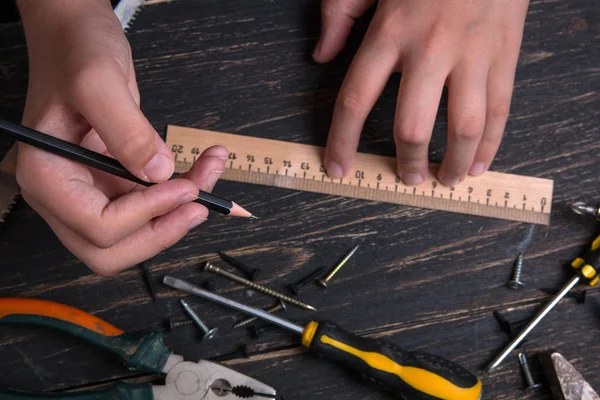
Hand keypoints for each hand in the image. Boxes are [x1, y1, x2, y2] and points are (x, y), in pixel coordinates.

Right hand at [15, 0, 224, 274]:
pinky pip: (151, 206)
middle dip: (162, 232)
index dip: (146, 215)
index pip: (96, 227)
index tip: (183, 188)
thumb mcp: (99, 83)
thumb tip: (158, 174)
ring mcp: (91, 191)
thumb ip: (127, 132)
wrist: (77, 37)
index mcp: (47, 176)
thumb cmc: (75, 51)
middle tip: (199, 204)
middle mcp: (64, 194)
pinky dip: (181, 194)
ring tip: (210, 173)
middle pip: (112, 249)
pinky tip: (204, 166)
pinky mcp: (115, 183)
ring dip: (179, 214)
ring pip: (138, 233)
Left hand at [314, 0, 528, 185]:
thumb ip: (339, 14)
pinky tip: (479, 163)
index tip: (338, 168)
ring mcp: (471, 54)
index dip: (343, 141)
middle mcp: (430, 49)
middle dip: (407, 162)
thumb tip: (321, 55)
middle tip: (405, 177)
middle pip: (412, 126)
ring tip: (444, 179)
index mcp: (390, 32)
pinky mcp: (504, 55)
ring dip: (453, 163)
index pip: (356, 100)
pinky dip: (490, 144)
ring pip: (464, 127)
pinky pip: (500, 110)